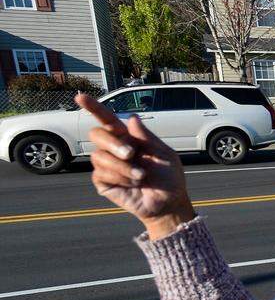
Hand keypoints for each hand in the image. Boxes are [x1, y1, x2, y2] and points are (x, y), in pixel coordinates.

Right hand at [80, 93, 194, 238]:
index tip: (80, 96)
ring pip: (98, 156)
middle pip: (96, 134)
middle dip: (112, 143)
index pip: (107, 120)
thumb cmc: (169, 178)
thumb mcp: (164, 154)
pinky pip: (100, 173)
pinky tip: (132, 183)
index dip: (94, 108)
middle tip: (131, 153)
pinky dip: (119, 177)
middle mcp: (115, 149)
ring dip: (121, 166)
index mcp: (129, 139)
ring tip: (140, 175)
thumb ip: (147, 138)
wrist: (169, 203)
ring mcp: (107, 166)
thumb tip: (131, 118)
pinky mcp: (103, 182)